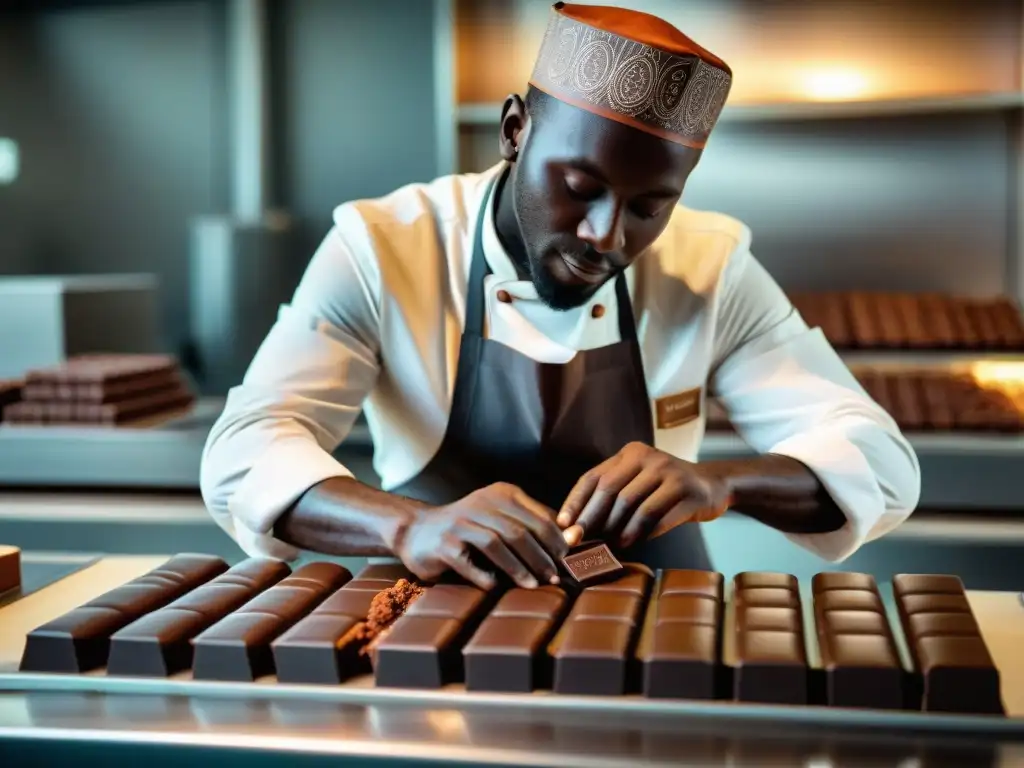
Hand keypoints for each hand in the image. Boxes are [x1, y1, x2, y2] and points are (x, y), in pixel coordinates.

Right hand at [394, 482, 567, 589]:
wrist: (417, 531)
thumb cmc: (469, 528)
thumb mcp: (501, 517)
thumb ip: (532, 523)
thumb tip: (571, 539)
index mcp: (501, 494)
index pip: (536, 514)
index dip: (556, 538)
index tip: (569, 558)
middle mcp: (480, 504)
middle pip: (519, 530)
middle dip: (541, 556)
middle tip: (556, 576)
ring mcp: (460, 523)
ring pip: (497, 544)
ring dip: (519, 568)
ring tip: (534, 585)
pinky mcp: (443, 544)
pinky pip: (469, 563)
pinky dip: (485, 576)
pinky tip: (497, 587)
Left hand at [557, 442, 732, 548]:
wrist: (712, 486)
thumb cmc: (665, 489)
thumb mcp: (638, 482)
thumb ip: (613, 497)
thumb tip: (578, 528)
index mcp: (630, 453)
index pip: (593, 477)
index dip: (575, 502)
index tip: (563, 525)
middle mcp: (647, 457)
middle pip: (609, 490)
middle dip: (590, 518)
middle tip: (577, 541)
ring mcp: (669, 471)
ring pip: (631, 504)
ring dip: (616, 529)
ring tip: (608, 546)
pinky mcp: (686, 490)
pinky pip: (656, 515)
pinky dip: (639, 532)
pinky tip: (631, 544)